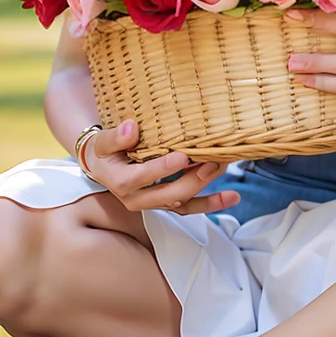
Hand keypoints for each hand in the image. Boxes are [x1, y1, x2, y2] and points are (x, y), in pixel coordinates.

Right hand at [77, 119, 239, 214]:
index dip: (161, 169)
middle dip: (193, 180)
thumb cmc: (106, 151)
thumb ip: (115, 137)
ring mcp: (154, 203)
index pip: (139, 178)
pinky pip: (190, 208)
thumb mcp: (103, 142)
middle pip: (167, 194)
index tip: (182, 156)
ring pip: (182, 203)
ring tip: (226, 175)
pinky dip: (212, 203)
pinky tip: (232, 197)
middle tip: (213, 163)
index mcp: (119, 182)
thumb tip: (130, 128)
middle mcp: (136, 199)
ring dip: (207, 192)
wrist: (105, 166)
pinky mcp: (167, 204)